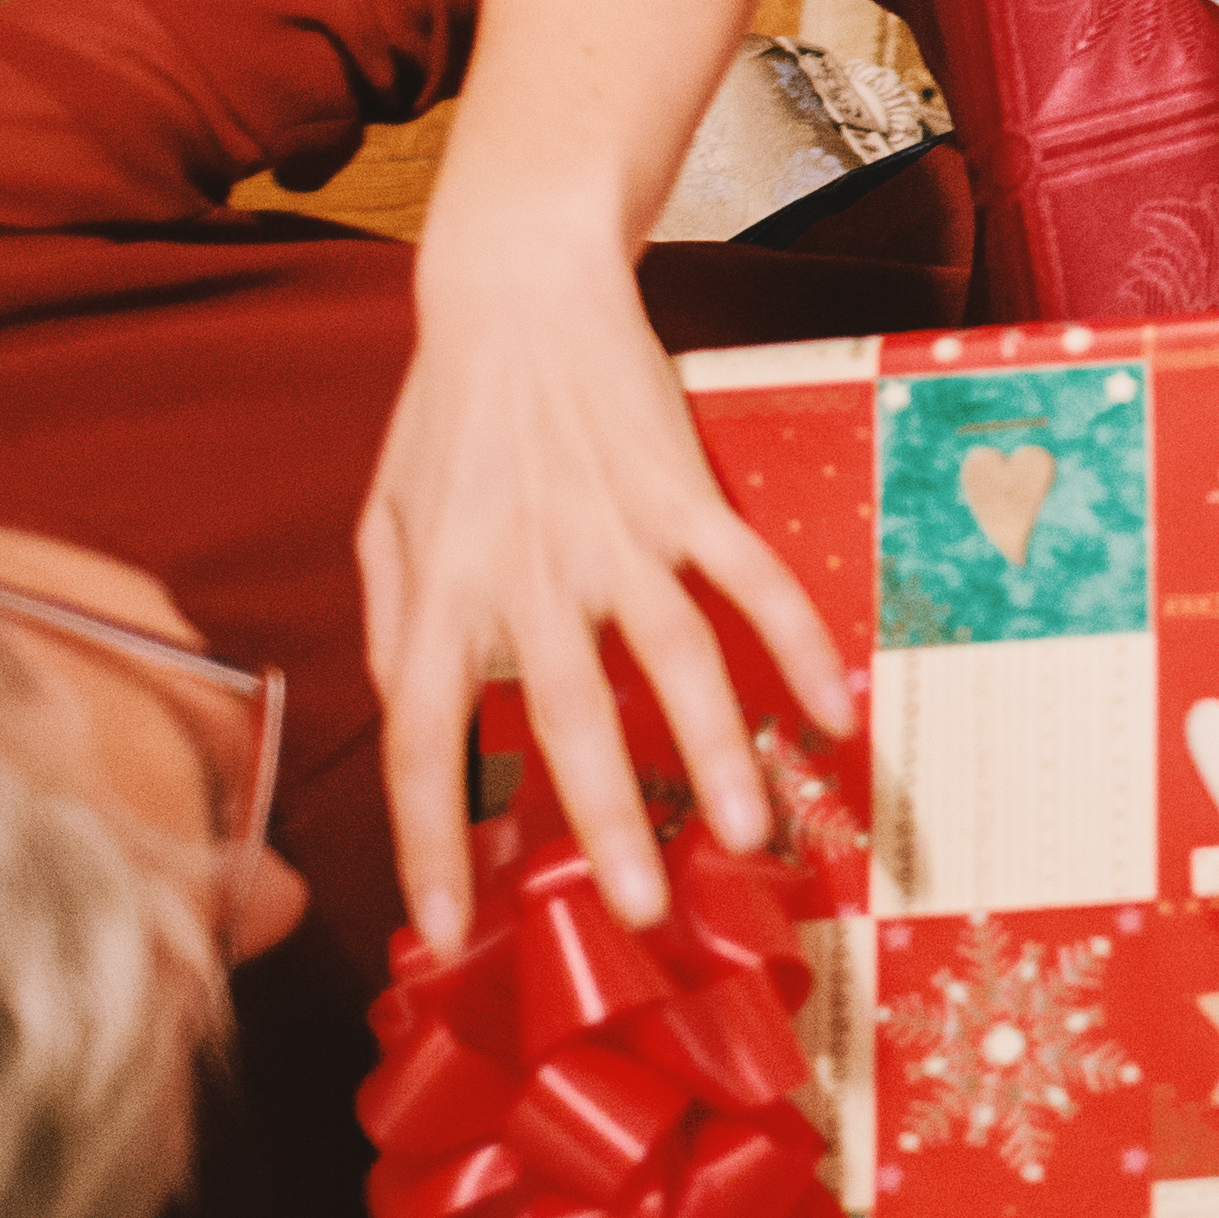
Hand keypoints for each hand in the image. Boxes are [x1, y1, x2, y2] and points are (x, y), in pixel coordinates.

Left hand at [367, 212, 848, 949]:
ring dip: (716, 754)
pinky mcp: (685, 490)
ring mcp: (616, 530)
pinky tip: (832, 711)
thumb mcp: (386, 521)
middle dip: (607, 825)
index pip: (426, 742)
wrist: (516, 286)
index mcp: (443, 592)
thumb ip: (398, 624)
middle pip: (570, 720)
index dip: (433, 844)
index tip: (455, 931)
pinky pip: (752, 579)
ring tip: (748, 838)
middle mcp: (528, 572)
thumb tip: (415, 713)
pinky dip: (797, 644)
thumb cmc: (445, 411)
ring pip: (676, 661)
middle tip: (641, 916)